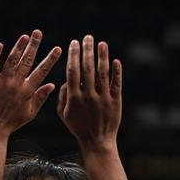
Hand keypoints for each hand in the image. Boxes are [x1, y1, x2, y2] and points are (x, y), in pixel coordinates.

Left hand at [0, 30, 60, 135]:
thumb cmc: (12, 123)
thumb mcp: (30, 113)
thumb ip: (41, 98)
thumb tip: (52, 85)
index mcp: (27, 92)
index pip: (42, 71)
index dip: (50, 59)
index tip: (58, 48)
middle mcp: (16, 85)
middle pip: (27, 61)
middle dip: (34, 45)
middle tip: (38, 32)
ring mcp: (1, 83)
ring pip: (11, 60)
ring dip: (18, 47)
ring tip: (25, 36)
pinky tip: (0, 44)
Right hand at [57, 35, 121, 151]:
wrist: (97, 141)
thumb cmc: (78, 127)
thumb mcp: (64, 114)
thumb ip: (62, 95)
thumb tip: (67, 79)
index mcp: (74, 98)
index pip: (73, 71)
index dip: (73, 55)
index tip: (74, 43)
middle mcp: (89, 96)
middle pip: (88, 68)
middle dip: (87, 50)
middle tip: (88, 37)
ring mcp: (103, 99)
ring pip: (103, 73)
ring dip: (102, 56)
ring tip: (101, 43)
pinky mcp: (115, 102)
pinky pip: (116, 84)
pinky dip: (117, 72)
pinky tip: (115, 60)